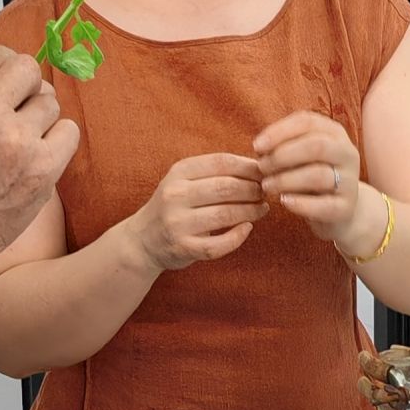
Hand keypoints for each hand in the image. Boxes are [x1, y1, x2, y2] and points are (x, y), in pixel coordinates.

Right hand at [0, 47, 80, 272]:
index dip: (0, 68)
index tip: (1, 87)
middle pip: (26, 69)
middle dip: (23, 87)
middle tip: (15, 112)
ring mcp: (13, 139)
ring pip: (49, 100)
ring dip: (38, 117)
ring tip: (19, 142)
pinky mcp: (41, 167)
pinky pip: (68, 130)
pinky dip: (57, 139)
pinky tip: (39, 154)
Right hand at [127, 152, 267, 272]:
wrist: (143, 240)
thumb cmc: (175, 206)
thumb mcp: (185, 180)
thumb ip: (215, 172)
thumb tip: (260, 166)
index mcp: (179, 172)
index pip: (221, 162)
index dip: (249, 167)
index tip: (265, 172)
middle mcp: (175, 195)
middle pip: (227, 187)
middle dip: (254, 189)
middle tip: (266, 192)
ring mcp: (177, 223)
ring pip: (226, 214)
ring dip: (251, 211)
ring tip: (262, 209)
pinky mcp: (183, 248)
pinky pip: (218, 244)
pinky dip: (238, 237)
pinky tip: (247, 229)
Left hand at [252, 111, 374, 252]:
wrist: (338, 211)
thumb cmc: (311, 177)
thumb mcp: (300, 156)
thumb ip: (283, 146)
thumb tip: (260, 147)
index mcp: (335, 133)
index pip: (307, 122)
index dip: (279, 132)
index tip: (256, 146)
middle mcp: (347, 154)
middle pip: (316, 146)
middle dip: (282, 156)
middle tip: (262, 168)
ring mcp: (349, 182)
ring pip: (318, 175)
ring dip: (285, 180)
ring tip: (267, 186)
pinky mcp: (345, 208)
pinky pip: (323, 205)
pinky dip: (300, 203)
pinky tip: (284, 201)